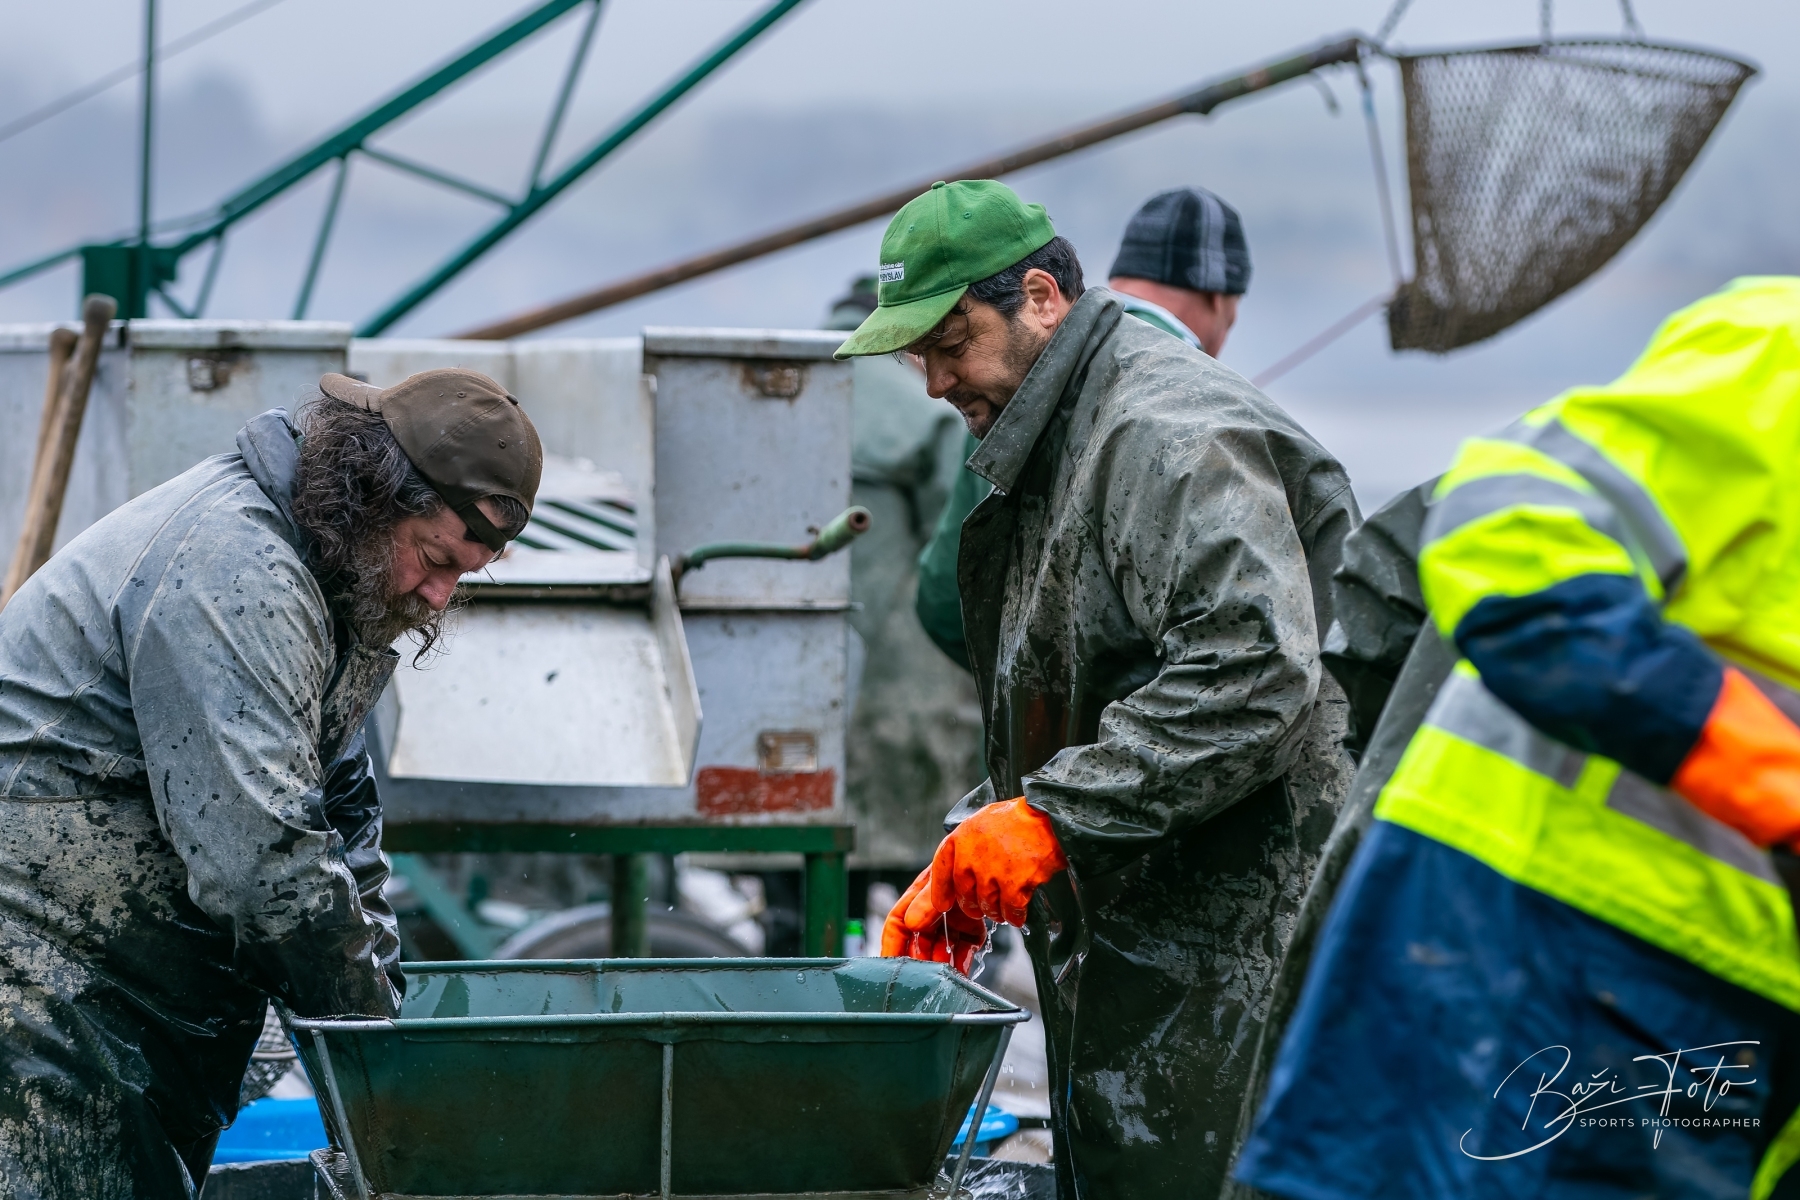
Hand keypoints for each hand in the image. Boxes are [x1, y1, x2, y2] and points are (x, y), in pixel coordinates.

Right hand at [880, 865, 987, 974]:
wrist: (996, 855)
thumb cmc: (962, 858)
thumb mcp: (941, 878)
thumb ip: (926, 901)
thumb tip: (910, 924)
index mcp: (917, 900)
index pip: (897, 926)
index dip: (891, 948)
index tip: (890, 970)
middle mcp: (932, 913)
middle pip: (920, 944)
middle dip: (922, 963)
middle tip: (925, 979)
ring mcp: (952, 921)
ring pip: (942, 950)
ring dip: (943, 965)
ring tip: (946, 978)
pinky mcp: (972, 927)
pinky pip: (965, 948)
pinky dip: (963, 961)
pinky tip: (963, 971)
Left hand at [907, 797, 1066, 928]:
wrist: (1048, 817)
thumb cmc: (1018, 818)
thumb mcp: (982, 821)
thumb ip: (968, 844)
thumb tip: (961, 867)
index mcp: (961, 839)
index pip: (941, 871)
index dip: (940, 892)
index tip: (943, 905)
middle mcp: (971, 858)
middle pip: (965, 895)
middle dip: (974, 906)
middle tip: (983, 907)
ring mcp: (991, 873)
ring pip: (987, 906)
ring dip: (996, 912)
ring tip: (1004, 909)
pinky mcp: (1013, 886)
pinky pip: (1009, 911)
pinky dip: (1014, 916)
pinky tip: (1018, 914)